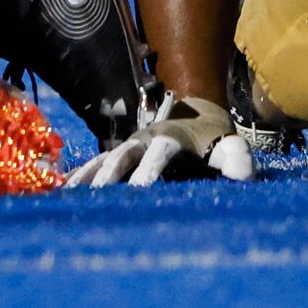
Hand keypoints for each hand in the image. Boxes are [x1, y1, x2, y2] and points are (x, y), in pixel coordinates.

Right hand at [64, 94, 253, 187]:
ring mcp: (130, 144)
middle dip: (111, 174)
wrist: (195, 111)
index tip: (140, 189)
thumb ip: (238, 159)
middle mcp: (145, 138)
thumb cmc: (214, 137)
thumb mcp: (231, 144)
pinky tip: (64, 189)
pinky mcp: (121, 152)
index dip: (149, 168)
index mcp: (171, 136)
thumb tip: (243, 180)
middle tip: (99, 196)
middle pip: (124, 153)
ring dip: (91, 175)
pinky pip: (97, 162)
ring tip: (75, 196)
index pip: (159, 152)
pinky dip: (82, 173)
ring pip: (106, 158)